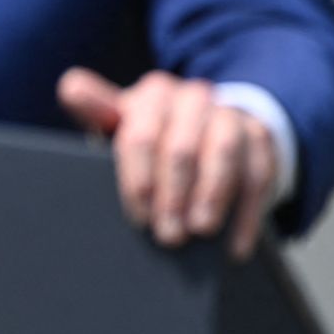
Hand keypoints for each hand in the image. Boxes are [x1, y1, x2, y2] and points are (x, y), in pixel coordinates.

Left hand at [57, 67, 275, 260]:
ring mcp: (229, 113)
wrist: (207, 126)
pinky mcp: (260, 136)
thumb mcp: (122, 123)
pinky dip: (247, 213)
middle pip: (181, 147)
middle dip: (173, 195)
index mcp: (152, 93)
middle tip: (168, 235)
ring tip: (200, 231)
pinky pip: (258, 173)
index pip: (141, 135)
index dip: (138, 180)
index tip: (139, 218)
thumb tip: (72, 88)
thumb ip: (96, 109)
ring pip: (222, 152)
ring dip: (211, 196)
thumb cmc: (152, 135)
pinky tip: (234, 245)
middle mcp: (192, 96)